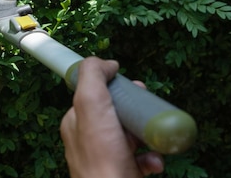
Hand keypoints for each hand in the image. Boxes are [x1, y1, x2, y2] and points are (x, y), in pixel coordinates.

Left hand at [60, 57, 164, 177]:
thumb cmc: (102, 156)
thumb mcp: (91, 104)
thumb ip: (93, 76)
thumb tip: (106, 63)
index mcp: (76, 121)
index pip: (95, 93)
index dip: (115, 87)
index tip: (132, 88)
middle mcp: (89, 139)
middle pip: (116, 112)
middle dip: (136, 109)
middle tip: (147, 109)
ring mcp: (106, 158)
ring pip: (131, 135)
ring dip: (147, 134)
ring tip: (153, 139)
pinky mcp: (122, 173)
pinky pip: (140, 159)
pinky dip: (151, 158)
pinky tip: (154, 162)